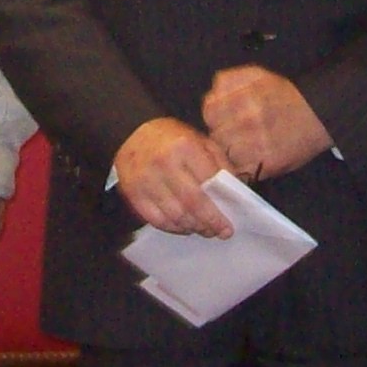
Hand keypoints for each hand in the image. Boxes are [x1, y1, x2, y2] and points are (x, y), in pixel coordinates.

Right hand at [114, 117, 232, 236]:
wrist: (132, 133)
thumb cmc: (173, 139)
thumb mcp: (201, 141)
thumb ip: (219, 164)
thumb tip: (234, 193)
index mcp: (185, 147)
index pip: (208, 184)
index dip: (220, 209)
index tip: (229, 225)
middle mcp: (164, 163)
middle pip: (192, 204)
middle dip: (209, 223)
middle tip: (219, 232)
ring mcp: (146, 179)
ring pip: (175, 215)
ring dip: (193, 227)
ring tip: (203, 229)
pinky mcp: (134, 193)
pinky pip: (157, 220)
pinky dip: (173, 228)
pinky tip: (183, 226)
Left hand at [201, 66, 332, 182]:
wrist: (318, 115)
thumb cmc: (284, 95)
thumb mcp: (256, 74)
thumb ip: (227, 79)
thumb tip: (211, 95)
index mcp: (243, 97)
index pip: (209, 113)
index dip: (216, 116)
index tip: (225, 118)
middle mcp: (248, 120)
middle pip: (216, 135)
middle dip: (223, 134)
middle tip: (236, 133)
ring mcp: (257, 145)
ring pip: (225, 154)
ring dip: (231, 152)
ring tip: (244, 145)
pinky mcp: (267, 165)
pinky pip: (240, 170)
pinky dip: (242, 166)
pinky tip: (251, 157)